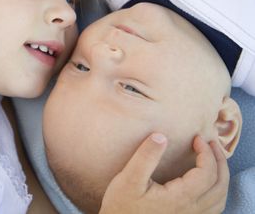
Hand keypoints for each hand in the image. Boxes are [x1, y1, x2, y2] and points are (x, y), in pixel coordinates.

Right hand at [99, 133, 228, 213]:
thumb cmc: (122, 205)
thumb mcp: (129, 178)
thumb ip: (146, 157)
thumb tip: (161, 136)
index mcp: (180, 197)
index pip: (206, 172)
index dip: (206, 152)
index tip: (196, 138)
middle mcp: (191, 210)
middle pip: (219, 184)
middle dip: (219, 161)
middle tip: (211, 144)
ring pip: (220, 199)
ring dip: (221, 177)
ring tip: (213, 161)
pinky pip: (213, 209)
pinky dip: (217, 193)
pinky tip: (207, 185)